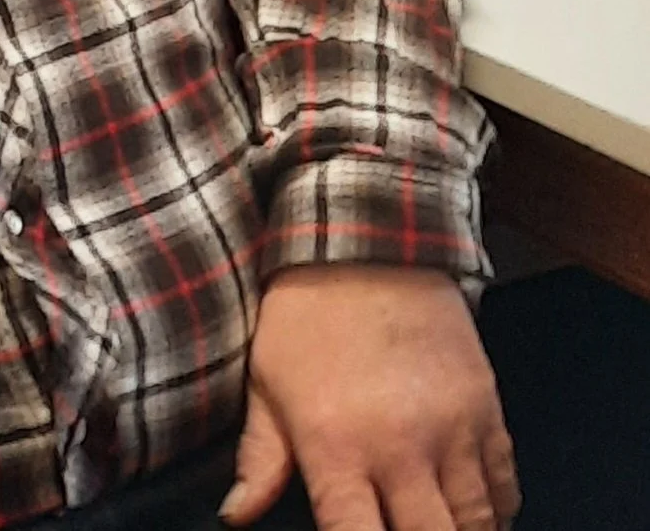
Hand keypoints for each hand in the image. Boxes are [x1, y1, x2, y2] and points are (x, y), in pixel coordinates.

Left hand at [221, 263, 518, 530]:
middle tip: (401, 528)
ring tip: (436, 523)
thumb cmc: (305, 309)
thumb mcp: (266, 379)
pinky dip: (495, 508)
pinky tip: (471, 508)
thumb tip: (235, 515)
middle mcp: (400, 448)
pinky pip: (506, 486)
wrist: (365, 240)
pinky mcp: (487, 409)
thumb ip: (259, 459)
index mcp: (336, 446)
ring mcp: (452, 431)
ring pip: (477, 525)